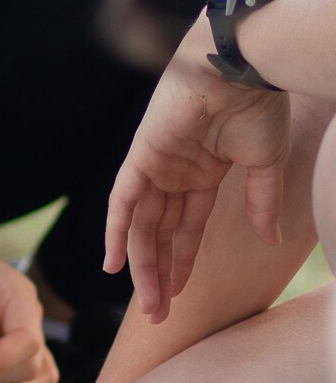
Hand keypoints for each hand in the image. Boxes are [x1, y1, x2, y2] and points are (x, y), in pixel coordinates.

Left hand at [105, 12, 290, 322]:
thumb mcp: (263, 163)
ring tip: (148, 305)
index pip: (186, 228)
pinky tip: (114, 265)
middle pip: (160, 233)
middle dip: (159, 274)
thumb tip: (269, 238)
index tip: (180, 297)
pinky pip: (122, 200)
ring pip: (143, 225)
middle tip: (158, 315)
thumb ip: (259, 202)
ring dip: (142, 265)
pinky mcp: (142, 155)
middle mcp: (175, 172)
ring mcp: (156, 164)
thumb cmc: (257, 106)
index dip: (181, 262)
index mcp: (203, 172)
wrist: (241, 68)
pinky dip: (116, 231)